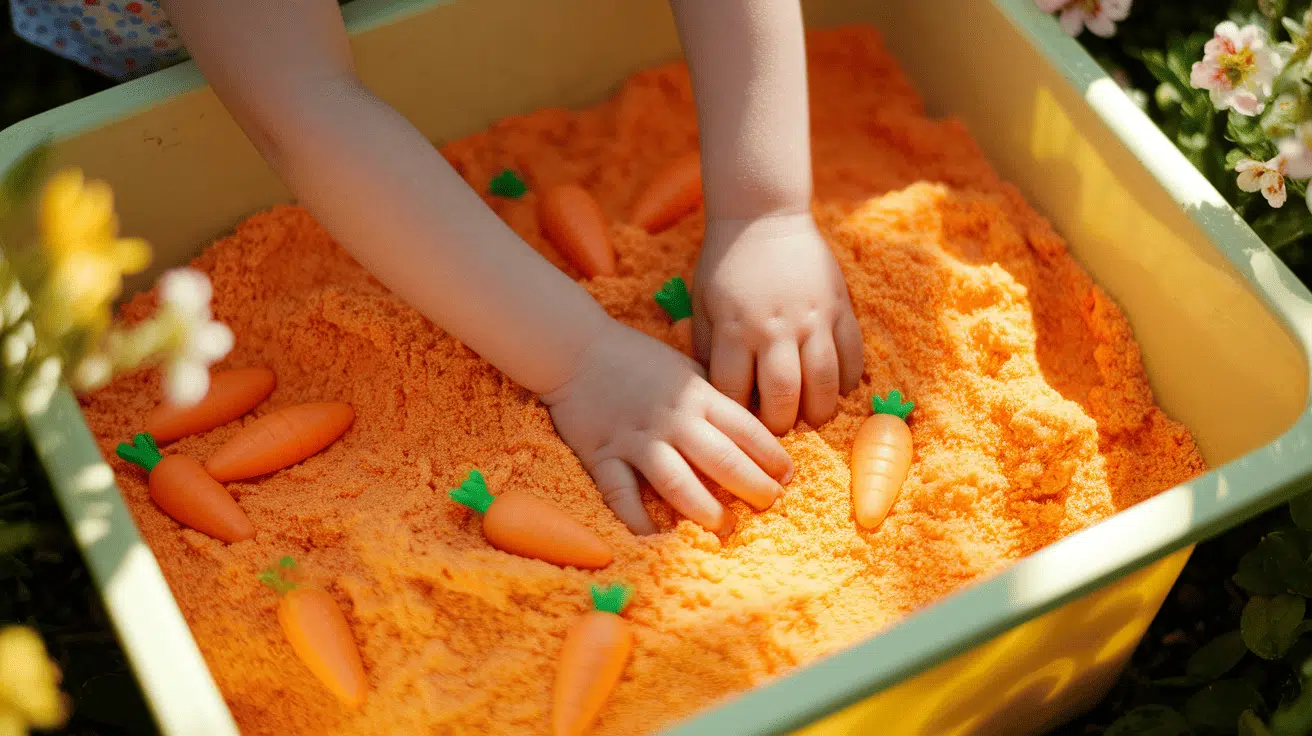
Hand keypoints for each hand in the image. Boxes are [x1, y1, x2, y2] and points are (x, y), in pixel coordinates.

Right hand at [541, 319, 792, 534]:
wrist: (577, 349)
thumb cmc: (638, 360)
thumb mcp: (686, 370)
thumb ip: (714, 399)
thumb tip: (753, 430)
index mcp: (698, 395)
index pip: (746, 430)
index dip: (773, 456)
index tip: (787, 477)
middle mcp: (673, 419)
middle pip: (722, 460)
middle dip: (753, 487)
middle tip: (769, 505)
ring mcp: (637, 439)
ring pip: (677, 482)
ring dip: (705, 510)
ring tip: (723, 527)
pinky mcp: (603, 455)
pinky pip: (622, 494)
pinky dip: (638, 520)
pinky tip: (656, 537)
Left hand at [693, 212, 863, 434]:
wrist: (761, 218)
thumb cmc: (724, 267)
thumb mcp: (702, 307)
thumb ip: (707, 350)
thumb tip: (717, 395)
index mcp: (734, 329)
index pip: (735, 392)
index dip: (739, 417)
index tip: (742, 425)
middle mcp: (775, 328)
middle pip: (783, 396)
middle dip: (782, 423)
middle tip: (781, 430)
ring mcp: (812, 318)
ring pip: (824, 382)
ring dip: (820, 410)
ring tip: (813, 418)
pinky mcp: (839, 306)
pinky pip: (852, 353)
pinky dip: (847, 379)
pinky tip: (838, 388)